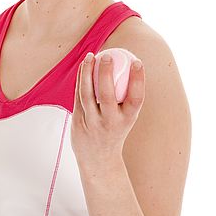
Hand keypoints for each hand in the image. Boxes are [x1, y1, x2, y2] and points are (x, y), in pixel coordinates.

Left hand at [71, 51, 144, 169]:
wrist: (98, 159)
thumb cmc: (115, 130)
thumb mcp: (126, 118)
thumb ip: (127, 97)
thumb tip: (128, 65)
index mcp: (128, 120)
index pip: (136, 98)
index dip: (138, 80)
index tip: (137, 61)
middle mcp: (110, 122)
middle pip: (107, 95)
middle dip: (106, 73)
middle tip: (107, 56)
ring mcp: (91, 122)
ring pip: (87, 94)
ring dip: (87, 73)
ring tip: (90, 56)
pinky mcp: (77, 121)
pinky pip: (78, 96)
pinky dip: (80, 80)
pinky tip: (83, 67)